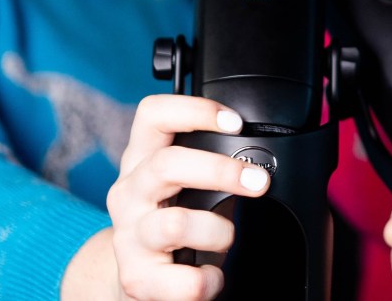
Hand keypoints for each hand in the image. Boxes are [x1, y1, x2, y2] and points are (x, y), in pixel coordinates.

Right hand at [81, 95, 269, 300]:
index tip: (235, 123)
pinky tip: (213, 276)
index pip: (152, 114)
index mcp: (141, 160)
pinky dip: (209, 279)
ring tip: (227, 238)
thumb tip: (263, 158)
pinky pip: (184, 280)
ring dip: (219, 232)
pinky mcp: (136, 279)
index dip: (194, 110)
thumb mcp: (181, 184)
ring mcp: (128, 236)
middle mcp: (128, 193)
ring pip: (175, 224)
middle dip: (221, 171)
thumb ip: (209, 163)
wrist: (138, 280)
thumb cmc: (172, 223)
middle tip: (259, 182)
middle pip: (166, 165)